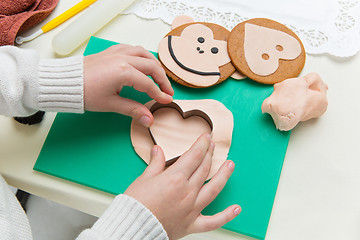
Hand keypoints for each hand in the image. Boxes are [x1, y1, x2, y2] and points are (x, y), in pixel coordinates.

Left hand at [83, 44, 173, 126]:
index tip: (166, 100)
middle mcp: (123, 58)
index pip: (149, 84)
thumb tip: (149, 119)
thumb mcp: (111, 104)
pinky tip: (142, 63)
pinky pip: (132, 49)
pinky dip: (142, 56)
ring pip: (144, 54)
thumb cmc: (84, 92)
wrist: (65, 83)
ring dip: (154, 65)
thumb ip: (133, 110)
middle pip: (152, 67)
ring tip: (159, 76)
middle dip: (162, 79)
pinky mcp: (111, 51)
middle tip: (166, 91)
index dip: (160, 94)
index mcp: (124, 71)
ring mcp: (117, 52)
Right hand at [124, 133, 240, 238]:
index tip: (206, 137)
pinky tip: (237, 208)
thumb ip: (155, 163)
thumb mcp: (144, 179)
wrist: (132, 228)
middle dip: (209, 154)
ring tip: (230, 165)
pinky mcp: (192, 224)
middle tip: (213, 146)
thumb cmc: (136, 204)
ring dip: (224, 176)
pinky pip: (214, 221)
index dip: (202, 144)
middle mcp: (187, 192)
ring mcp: (192, 208)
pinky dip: (227, 215)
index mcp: (176, 178)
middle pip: (204, 169)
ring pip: (214, 189)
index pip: (194, 156)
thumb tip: (157, 150)